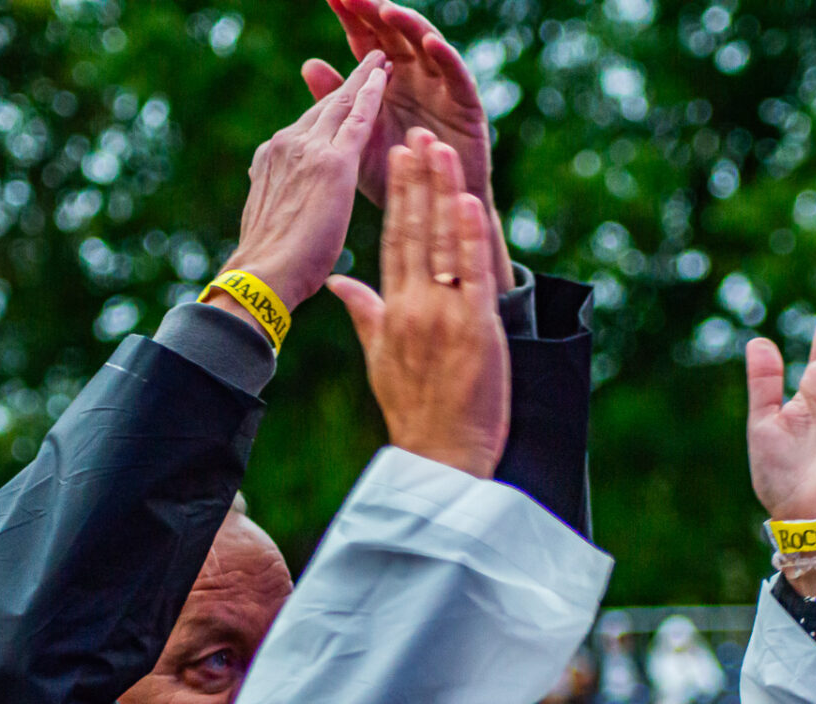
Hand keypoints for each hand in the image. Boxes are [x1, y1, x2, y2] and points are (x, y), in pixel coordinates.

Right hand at [212, 53, 387, 326]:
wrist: (262, 275)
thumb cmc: (270, 268)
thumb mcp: (271, 220)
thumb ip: (280, 200)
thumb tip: (281, 208)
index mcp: (271, 160)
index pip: (307, 126)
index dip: (327, 108)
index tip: (340, 96)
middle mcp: (286, 145)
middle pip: (324, 108)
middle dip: (348, 84)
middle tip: (370, 62)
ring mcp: (308, 150)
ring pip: (342, 106)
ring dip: (364, 80)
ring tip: (382, 62)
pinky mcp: (333, 162)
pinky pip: (358, 119)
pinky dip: (373, 94)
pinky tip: (386, 76)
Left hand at [303, 1, 510, 283]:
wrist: (433, 216)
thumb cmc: (397, 175)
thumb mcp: (358, 140)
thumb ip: (339, 104)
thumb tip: (309, 63)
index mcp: (387, 82)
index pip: (366, 41)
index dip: (350, 17)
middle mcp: (416, 78)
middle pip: (396, 35)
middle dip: (375, 12)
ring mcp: (443, 90)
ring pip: (427, 47)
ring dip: (409, 26)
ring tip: (387, 9)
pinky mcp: (468, 108)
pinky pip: (458, 77)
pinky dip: (445, 58)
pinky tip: (429, 42)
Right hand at [329, 130, 508, 478]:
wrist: (440, 456)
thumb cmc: (415, 413)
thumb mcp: (380, 359)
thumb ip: (365, 313)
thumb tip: (341, 284)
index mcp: (392, 312)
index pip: (394, 241)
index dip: (398, 196)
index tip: (399, 157)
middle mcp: (414, 308)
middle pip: (415, 232)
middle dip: (418, 180)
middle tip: (418, 134)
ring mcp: (444, 317)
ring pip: (444, 244)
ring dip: (444, 194)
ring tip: (443, 152)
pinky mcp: (475, 330)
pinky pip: (473, 274)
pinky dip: (471, 237)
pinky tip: (468, 201)